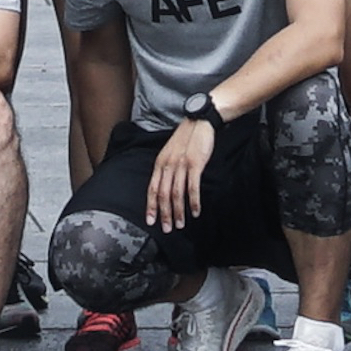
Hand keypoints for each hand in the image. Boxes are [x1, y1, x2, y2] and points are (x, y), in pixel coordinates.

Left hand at [143, 115, 212, 230]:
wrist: (200, 121)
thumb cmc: (187, 138)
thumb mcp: (171, 152)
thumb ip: (167, 168)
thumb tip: (166, 187)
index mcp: (160, 163)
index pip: (152, 188)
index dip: (150, 206)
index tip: (150, 221)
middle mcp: (167, 165)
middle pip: (162, 194)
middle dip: (164, 214)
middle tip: (167, 229)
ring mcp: (181, 165)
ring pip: (176, 194)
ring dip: (178, 212)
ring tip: (180, 224)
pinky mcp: (195, 164)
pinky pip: (192, 187)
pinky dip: (193, 202)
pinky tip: (195, 212)